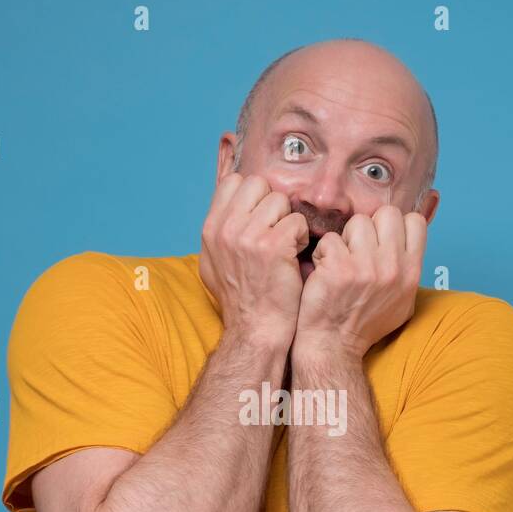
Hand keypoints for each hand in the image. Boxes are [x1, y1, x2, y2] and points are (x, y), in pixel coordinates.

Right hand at [198, 173, 308, 348]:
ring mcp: (248, 236)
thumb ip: (220, 231)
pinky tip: (295, 257)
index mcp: (210, 228)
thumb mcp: (215, 261)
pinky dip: (302, 238)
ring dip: (288, 221)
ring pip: (280, 200)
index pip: (233, 182)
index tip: (260, 217)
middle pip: (257, 183)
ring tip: (286, 246)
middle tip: (275, 231)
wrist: (256, 329)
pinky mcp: (274, 246)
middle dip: (272, 204)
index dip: (252, 195)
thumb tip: (230, 203)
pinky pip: (297, 221)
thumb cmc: (241, 299)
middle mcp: (225, 228)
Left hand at [295, 204, 425, 359]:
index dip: (397, 225)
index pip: (415, 221)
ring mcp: (366, 266)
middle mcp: (393, 267)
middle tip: (358, 248)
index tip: (383, 239)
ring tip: (340, 260)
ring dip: (345, 238)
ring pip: (357, 222)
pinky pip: (330, 239)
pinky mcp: (338, 267)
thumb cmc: (365, 323)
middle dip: (370, 226)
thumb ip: (408, 270)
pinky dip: (323, 253)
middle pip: (387, 213)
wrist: (334, 345)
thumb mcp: (402, 301)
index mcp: (411, 273)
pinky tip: (324, 271)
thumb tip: (410, 242)